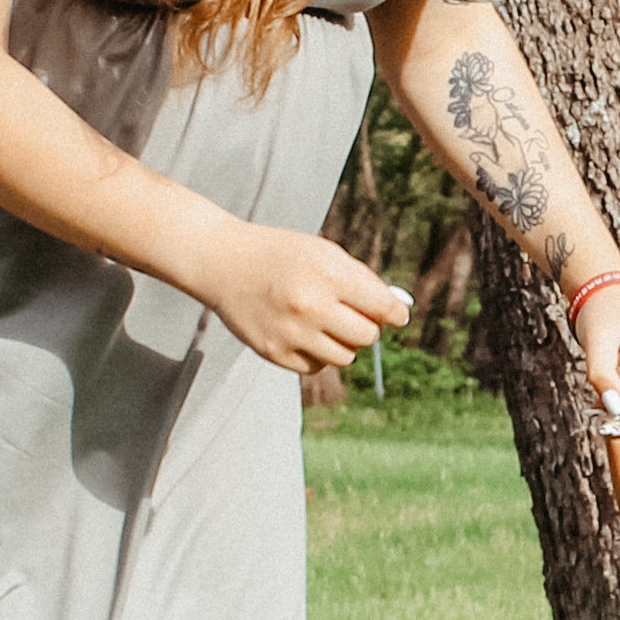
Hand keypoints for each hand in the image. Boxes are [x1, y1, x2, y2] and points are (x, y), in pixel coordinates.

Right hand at [204, 223, 411, 381]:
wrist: (222, 262)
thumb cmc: (280, 255)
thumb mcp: (323, 252)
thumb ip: (362, 279)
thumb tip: (397, 310)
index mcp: (327, 274)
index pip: (382, 306)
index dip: (396, 313)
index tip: (398, 316)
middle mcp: (310, 305)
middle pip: (368, 336)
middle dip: (366, 326)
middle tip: (350, 314)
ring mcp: (291, 332)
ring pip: (345, 357)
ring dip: (343, 343)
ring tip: (323, 323)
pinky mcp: (274, 352)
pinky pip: (316, 367)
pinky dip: (317, 355)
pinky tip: (302, 333)